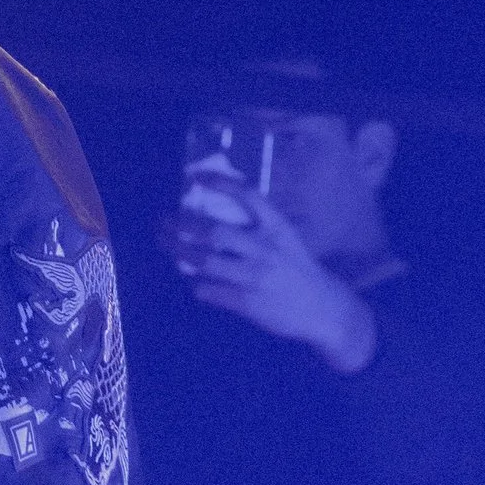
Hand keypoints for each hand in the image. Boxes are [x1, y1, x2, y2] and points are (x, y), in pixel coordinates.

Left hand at [172, 179, 376, 371]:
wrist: (321, 308)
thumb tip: (212, 207)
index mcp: (278, 227)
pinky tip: (188, 275)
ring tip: (164, 243)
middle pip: (214, 231)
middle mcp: (265, 248)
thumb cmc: (296, 268)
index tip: (196, 177)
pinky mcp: (246, 302)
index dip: (221, 183)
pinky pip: (208, 289)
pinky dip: (193, 281)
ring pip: (204, 261)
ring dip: (178, 251)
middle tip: (163, 220)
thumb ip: (258, 225)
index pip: (249, 195)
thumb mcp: (286, 238)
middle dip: (182, 224)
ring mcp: (254, 276)